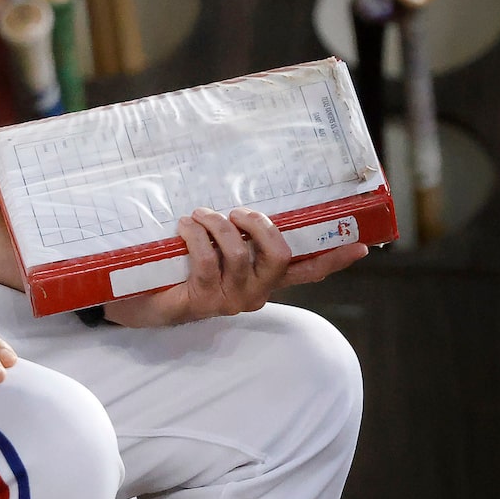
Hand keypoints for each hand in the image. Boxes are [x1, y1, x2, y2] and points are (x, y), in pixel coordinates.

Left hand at [101, 208, 367, 329]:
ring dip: (217, 225)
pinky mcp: (200, 303)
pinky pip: (206, 261)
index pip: (308, 271)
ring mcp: (228, 301)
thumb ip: (236, 230)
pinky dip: (195, 236)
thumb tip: (246, 195)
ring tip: (199, 215)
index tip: (361, 243)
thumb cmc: (179, 264)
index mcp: (264, 279)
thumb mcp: (214, 245)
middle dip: (258, 224)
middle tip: (236, 212)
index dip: (335, 259)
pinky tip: (184, 228)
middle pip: (278, 256)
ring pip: (239, 254)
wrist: (138, 297)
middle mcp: (253, 294)